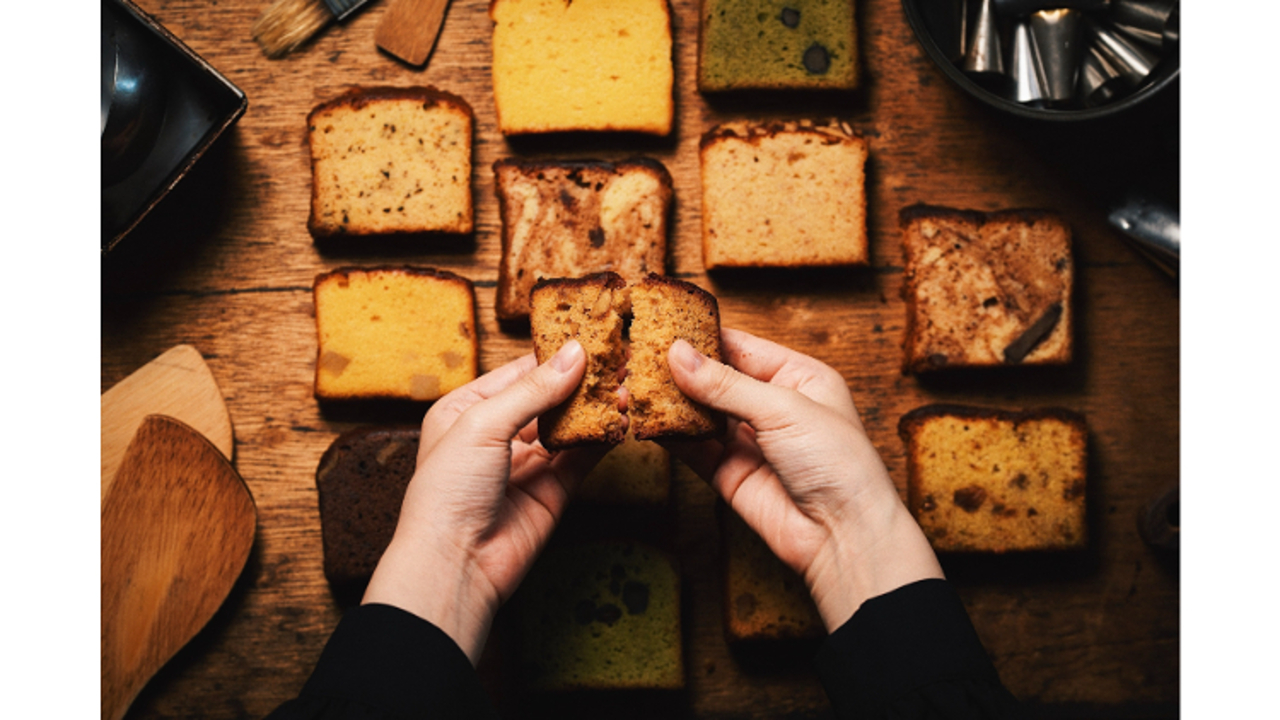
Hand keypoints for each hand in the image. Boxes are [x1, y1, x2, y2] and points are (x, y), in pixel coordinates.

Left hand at [363, 341, 606, 663]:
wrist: (455, 564)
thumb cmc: (446, 492)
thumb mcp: (482, 425)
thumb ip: (533, 389)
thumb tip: (574, 354)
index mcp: (467, 409)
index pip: (520, 372)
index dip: (555, 356)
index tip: (593, 338)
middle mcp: (497, 433)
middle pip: (548, 397)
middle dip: (582, 381)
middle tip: (619, 360)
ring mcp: (526, 463)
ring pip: (569, 425)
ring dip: (597, 409)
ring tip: (627, 388)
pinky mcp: (552, 490)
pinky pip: (582, 457)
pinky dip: (602, 440)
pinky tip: (622, 422)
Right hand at [667, 328, 942, 629]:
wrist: (844, 535)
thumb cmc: (838, 465)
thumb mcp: (784, 409)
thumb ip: (725, 384)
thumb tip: (679, 355)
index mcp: (798, 378)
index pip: (741, 348)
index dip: (703, 338)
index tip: (664, 327)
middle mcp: (772, 407)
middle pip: (715, 379)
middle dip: (679, 370)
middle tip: (639, 356)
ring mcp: (750, 441)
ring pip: (700, 413)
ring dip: (669, 402)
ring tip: (633, 384)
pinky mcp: (730, 474)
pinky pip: (693, 448)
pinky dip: (670, 435)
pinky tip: (646, 420)